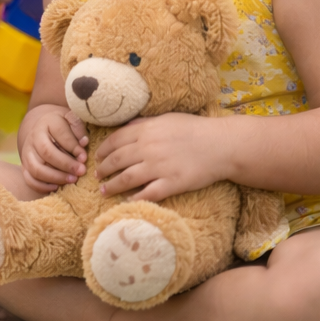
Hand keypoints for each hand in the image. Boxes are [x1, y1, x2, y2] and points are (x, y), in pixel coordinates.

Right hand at [20, 104, 88, 192]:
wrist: (45, 129)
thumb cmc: (64, 126)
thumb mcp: (72, 120)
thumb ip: (78, 128)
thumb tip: (83, 142)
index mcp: (47, 122)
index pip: (59, 134)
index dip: (73, 147)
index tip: (84, 157)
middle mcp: (34, 137)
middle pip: (46, 152)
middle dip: (66, 164)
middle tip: (81, 171)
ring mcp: (27, 152)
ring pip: (36, 168)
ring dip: (55, 177)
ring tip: (72, 180)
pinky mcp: (24, 165)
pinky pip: (29, 179)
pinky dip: (42, 186)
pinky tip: (57, 187)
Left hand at [95, 112, 230, 201]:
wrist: (222, 144)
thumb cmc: (195, 128)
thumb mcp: (166, 118)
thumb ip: (144, 123)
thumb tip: (127, 126)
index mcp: (145, 131)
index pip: (114, 141)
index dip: (102, 151)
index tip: (97, 158)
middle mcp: (148, 149)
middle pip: (116, 161)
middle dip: (103, 170)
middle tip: (97, 176)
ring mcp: (159, 167)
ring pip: (126, 179)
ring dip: (112, 186)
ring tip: (104, 191)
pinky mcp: (172, 184)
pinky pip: (148, 194)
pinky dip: (134, 199)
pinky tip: (126, 202)